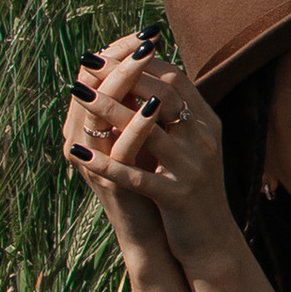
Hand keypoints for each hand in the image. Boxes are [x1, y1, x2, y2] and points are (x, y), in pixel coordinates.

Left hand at [73, 49, 241, 279]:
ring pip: (148, 130)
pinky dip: (106, 163)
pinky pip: (136, 176)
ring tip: (77, 92)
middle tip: (88, 63)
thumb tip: (140, 77)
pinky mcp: (176, 197)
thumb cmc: (191, 187)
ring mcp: (192, 168)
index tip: (107, 51)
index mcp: (207, 123)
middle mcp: (204, 140)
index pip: (174, 77)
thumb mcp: (190, 145)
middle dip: (123, 74)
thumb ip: (173, 114)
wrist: (213, 241)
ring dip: (108, 109)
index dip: (140, 60)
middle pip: (163, 94)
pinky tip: (80, 154)